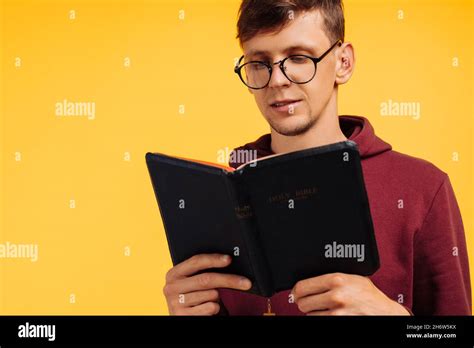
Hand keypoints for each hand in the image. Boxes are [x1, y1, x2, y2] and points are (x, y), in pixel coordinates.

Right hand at [163, 253, 251, 314]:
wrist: (185, 317)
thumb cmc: (193, 298)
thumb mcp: (193, 282)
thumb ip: (203, 272)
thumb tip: (227, 260)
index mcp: (174, 273)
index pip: (196, 261)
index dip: (214, 259)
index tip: (229, 260)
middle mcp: (171, 287)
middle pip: (206, 279)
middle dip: (229, 280)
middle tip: (246, 282)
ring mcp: (176, 302)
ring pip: (211, 294)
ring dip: (219, 297)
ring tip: (213, 299)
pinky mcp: (183, 316)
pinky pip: (210, 307)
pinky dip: (215, 308)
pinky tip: (208, 308)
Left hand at [291, 273, 409, 314]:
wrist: (385, 312)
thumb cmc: (368, 294)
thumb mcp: (351, 277)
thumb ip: (331, 277)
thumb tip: (307, 279)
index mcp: (336, 279)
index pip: (302, 286)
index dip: (297, 290)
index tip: (297, 292)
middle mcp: (336, 296)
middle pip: (302, 302)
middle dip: (304, 302)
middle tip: (310, 300)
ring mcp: (337, 312)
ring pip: (309, 315)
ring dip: (314, 312)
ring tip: (325, 307)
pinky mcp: (338, 323)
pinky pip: (319, 322)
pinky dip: (321, 319)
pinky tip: (329, 314)